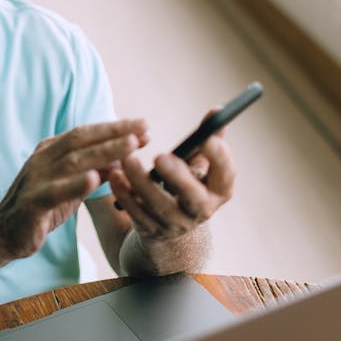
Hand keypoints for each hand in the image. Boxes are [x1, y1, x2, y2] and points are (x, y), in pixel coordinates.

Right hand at [0, 119, 148, 259]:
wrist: (3, 233)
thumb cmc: (42, 207)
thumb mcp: (72, 186)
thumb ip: (95, 171)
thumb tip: (125, 159)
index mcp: (51, 150)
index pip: (87, 133)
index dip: (115, 128)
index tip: (143, 125)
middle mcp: (43, 159)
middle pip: (82, 140)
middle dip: (115, 133)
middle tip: (144, 129)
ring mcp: (36, 179)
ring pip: (74, 161)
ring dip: (104, 152)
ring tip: (131, 146)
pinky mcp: (32, 203)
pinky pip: (55, 191)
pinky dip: (75, 184)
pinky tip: (95, 179)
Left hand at [109, 133, 233, 242]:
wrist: (170, 225)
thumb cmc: (186, 181)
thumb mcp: (199, 162)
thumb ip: (208, 137)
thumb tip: (217, 110)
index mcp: (218, 191)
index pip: (226, 176)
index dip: (220, 159)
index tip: (208, 139)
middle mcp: (201, 210)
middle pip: (194, 197)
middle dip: (178, 176)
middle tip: (160, 156)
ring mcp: (175, 223)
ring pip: (159, 206)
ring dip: (142, 182)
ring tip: (127, 159)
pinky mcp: (151, 230)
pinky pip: (136, 213)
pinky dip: (125, 195)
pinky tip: (115, 175)